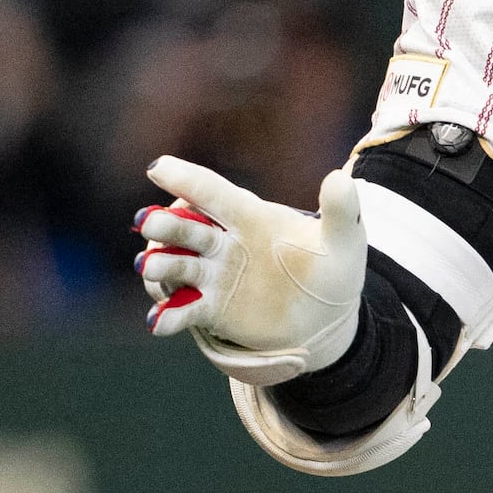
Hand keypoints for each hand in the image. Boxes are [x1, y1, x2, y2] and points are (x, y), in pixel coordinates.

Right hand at [135, 151, 367, 382]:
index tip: (157, 169)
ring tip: (148, 268)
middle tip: (147, 223)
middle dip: (166, 226)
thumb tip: (340, 178)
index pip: (212, 192)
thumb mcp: (345, 240)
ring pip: (179, 266)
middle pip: (187, 229)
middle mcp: (224, 242)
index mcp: (249, 215)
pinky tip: (156, 323)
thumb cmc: (333, 269)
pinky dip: (168, 316)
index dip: (185, 179)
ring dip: (161, 266)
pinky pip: (184, 310)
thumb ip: (341, 210)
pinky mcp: (211, 310)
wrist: (328, 318)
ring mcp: (214, 276)